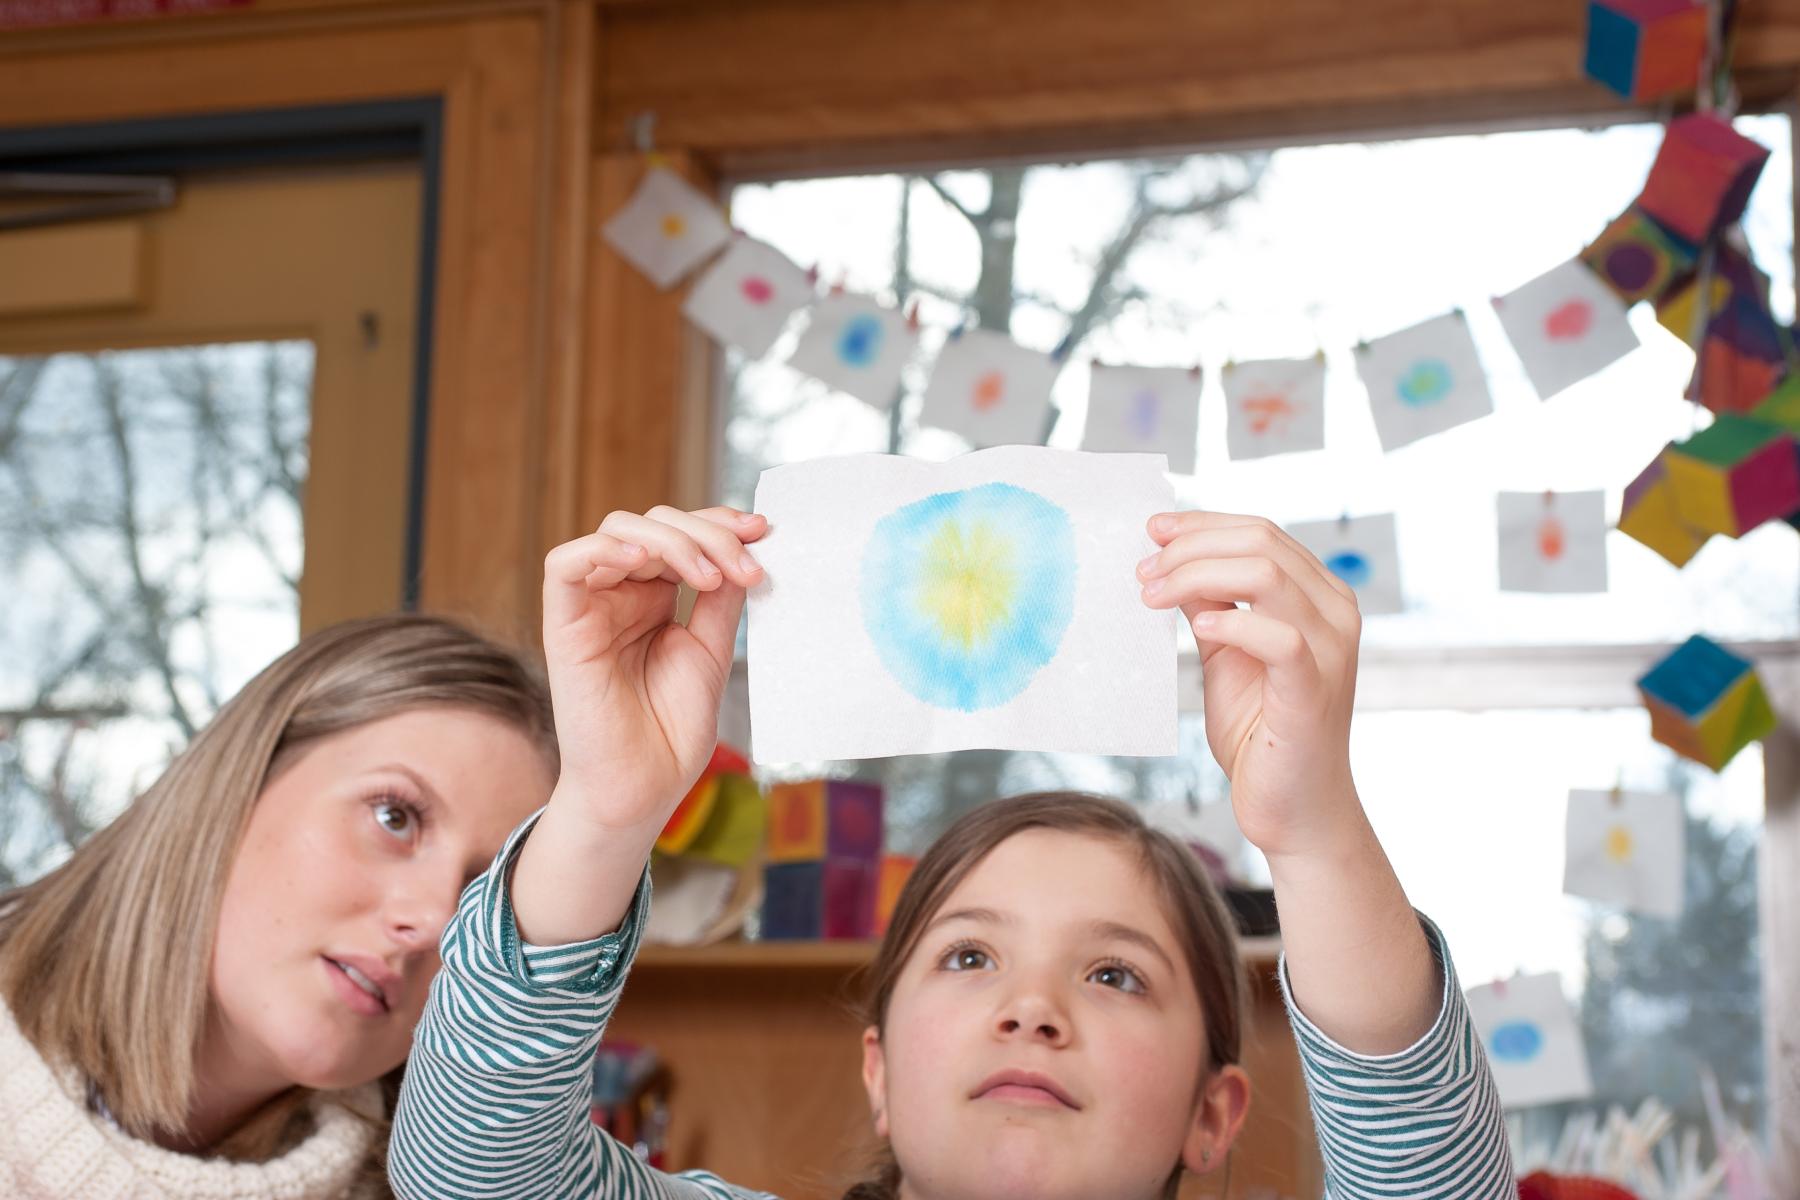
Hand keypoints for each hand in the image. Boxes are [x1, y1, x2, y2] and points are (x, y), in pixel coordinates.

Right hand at [541, 504, 766, 832]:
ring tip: (708, 578)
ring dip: (671, 541)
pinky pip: (565, 564)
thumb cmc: (671, 730)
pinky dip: (604, 549)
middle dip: (707, 533)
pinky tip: (644, 562)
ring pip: (618, 531)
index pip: (681, 534)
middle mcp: (620, 594)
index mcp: (653, 597)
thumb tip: (743, 545)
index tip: (761, 531)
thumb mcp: (711, 649)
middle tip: (744, 567)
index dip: (719, 523)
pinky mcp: (563, 625)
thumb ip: (720, 597)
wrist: (644, 786)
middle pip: (654, 524)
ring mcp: (591, 606)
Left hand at [1136, 511, 1361, 860]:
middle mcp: (1335, 612)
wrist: (1294, 807)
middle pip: (1261, 542)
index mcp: (1318, 595)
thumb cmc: (1261, 731)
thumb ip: (1210, 604)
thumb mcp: (1225, 653)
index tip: (1152, 532)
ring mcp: (1332, 649)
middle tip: (1143, 572)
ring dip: (1197, 575)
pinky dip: (1233, 623)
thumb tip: (1170, 558)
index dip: (1202, 524)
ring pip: (1267, 574)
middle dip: (1190, 548)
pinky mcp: (1315, 689)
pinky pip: (1279, 638)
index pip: (1261, 531)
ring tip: (1153, 596)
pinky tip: (1198, 628)